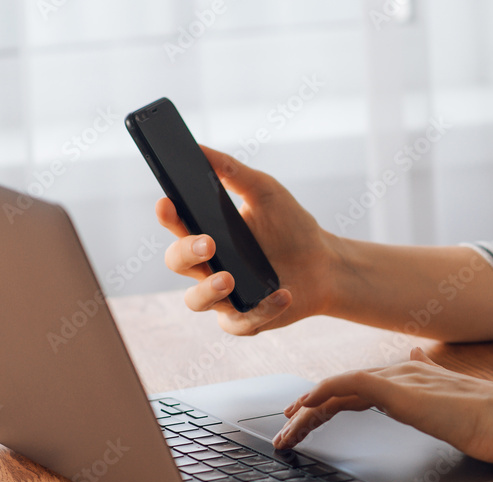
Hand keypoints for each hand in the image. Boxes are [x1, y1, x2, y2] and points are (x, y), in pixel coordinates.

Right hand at [158, 146, 338, 335]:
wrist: (325, 263)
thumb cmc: (290, 226)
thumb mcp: (264, 191)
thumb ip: (231, 171)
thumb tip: (198, 147)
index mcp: (206, 233)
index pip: (177, 224)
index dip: (168, 216)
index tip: (168, 203)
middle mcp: (208, 266)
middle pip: (178, 262)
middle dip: (187, 252)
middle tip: (209, 243)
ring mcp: (224, 296)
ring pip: (196, 301)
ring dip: (208, 291)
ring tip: (229, 279)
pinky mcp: (246, 319)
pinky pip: (240, 323)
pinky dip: (261, 310)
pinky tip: (282, 293)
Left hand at [272, 348, 492, 462]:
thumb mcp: (455, 407)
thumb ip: (433, 386)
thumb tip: (420, 361)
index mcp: (412, 380)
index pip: (358, 390)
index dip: (328, 404)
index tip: (306, 421)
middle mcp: (401, 374)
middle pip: (341, 390)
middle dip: (308, 413)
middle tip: (285, 434)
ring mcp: (399, 378)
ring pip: (337, 388)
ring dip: (306, 410)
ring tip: (285, 431)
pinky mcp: (398, 388)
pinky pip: (347, 384)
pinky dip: (321, 392)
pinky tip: (304, 406)